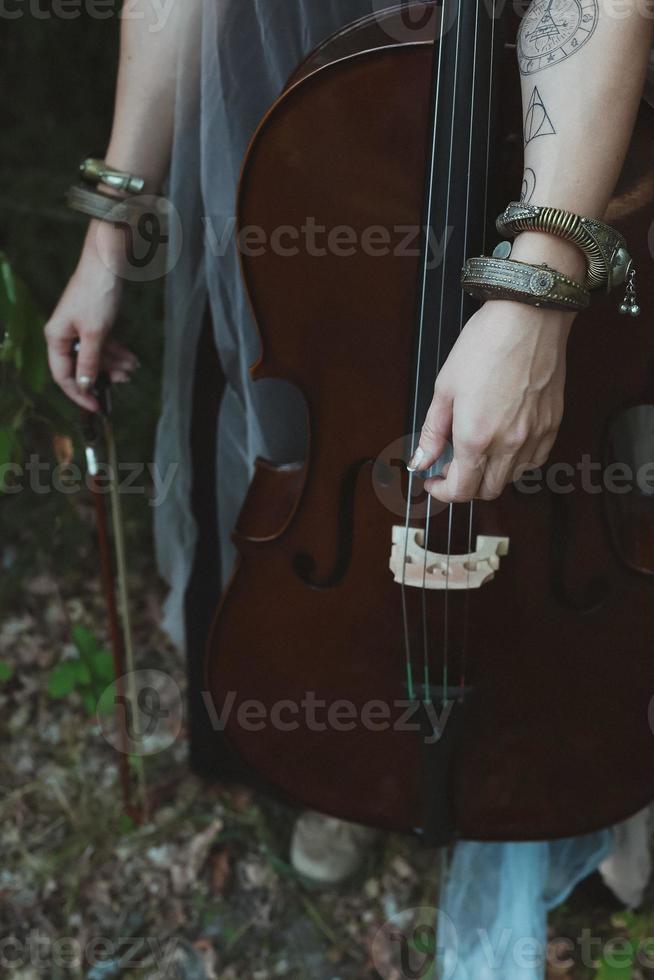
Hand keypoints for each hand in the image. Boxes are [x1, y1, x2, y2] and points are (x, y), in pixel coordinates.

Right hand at [44, 220, 137, 411]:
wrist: (108, 261)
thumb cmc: (97, 294)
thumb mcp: (95, 333)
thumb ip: (89, 361)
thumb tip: (84, 385)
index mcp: (56, 338)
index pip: (63, 376)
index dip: (80, 393)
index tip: (97, 406)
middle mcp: (64, 334)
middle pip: (82, 365)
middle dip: (104, 375)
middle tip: (125, 381)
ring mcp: (79, 327)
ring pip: (95, 355)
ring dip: (115, 364)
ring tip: (134, 368)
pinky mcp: (93, 320)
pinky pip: (103, 343)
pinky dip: (117, 351)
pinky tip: (132, 358)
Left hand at [408, 300, 573, 502]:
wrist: (528, 318)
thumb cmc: (485, 345)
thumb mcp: (445, 388)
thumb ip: (432, 432)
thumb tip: (421, 459)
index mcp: (475, 437)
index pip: (461, 490)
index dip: (443, 491)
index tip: (433, 481)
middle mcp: (508, 444)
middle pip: (487, 490)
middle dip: (465, 485)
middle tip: (452, 467)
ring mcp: (534, 437)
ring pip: (512, 479)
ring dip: (491, 474)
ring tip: (479, 451)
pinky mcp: (552, 425)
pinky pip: (534, 460)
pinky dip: (517, 462)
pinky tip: (505, 443)